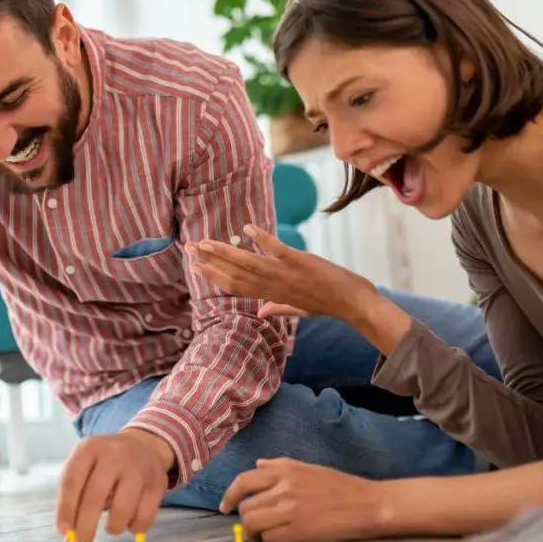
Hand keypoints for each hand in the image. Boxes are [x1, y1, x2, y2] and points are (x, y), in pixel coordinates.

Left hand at [55, 429, 172, 541]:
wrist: (143, 445)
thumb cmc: (105, 462)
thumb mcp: (86, 464)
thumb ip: (74, 494)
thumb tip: (68, 534)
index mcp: (89, 448)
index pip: (71, 480)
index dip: (65, 508)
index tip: (63, 532)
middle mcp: (113, 454)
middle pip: (95, 496)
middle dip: (86, 527)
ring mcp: (137, 468)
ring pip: (123, 509)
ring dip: (113, 527)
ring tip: (111, 528)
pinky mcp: (157, 483)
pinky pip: (145, 516)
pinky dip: (135, 527)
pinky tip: (129, 523)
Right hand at [186, 225, 376, 324]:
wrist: (352, 302)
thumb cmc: (326, 305)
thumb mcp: (299, 311)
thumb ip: (277, 309)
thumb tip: (260, 312)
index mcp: (271, 295)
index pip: (236, 287)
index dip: (213, 277)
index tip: (196, 267)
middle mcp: (274, 286)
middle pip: (235, 274)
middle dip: (210, 261)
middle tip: (190, 248)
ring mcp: (285, 273)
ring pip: (248, 263)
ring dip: (225, 252)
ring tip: (206, 242)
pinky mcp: (299, 261)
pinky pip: (276, 249)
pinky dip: (261, 239)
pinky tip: (246, 229)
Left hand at [220, 458, 384, 541]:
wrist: (367, 504)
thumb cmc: (340, 485)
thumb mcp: (308, 467)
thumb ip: (280, 465)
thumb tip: (257, 464)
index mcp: (285, 470)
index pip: (244, 481)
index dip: (229, 495)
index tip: (225, 506)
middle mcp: (283, 488)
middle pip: (245, 506)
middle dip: (245, 516)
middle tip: (255, 522)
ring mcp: (289, 510)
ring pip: (252, 523)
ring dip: (253, 531)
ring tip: (264, 532)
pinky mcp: (298, 531)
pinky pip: (268, 538)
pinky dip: (267, 540)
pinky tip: (276, 538)